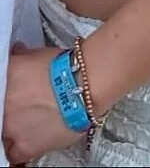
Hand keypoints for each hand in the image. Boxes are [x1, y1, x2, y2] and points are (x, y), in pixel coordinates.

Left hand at [3, 46, 84, 164]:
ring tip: (24, 128)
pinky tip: (25, 146)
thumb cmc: (65, 69)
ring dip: (11, 132)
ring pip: (4, 136)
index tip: (12, 98)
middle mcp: (4, 105)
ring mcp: (12, 127)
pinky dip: (17, 152)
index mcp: (4, 80)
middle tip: (22, 110)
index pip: (0, 90)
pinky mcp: (26, 146)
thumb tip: (18, 53)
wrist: (82, 86)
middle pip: (2, 113)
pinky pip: (14, 155)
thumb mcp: (36, 54)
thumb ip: (21, 56)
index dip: (6, 96)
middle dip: (10, 112)